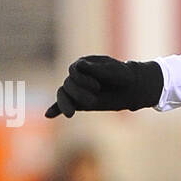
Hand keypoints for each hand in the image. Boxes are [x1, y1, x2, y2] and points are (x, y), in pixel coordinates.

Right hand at [45, 56, 162, 117]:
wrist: (131, 89)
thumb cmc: (123, 77)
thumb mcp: (114, 71)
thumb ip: (98, 69)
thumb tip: (80, 65)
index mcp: (84, 64)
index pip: (74, 70)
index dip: (82, 79)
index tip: (97, 87)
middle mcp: (77, 76)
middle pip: (68, 84)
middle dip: (78, 93)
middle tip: (93, 100)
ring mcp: (76, 89)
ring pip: (63, 94)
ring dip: (65, 104)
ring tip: (70, 114)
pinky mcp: (78, 102)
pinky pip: (63, 104)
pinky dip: (55, 108)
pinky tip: (48, 115)